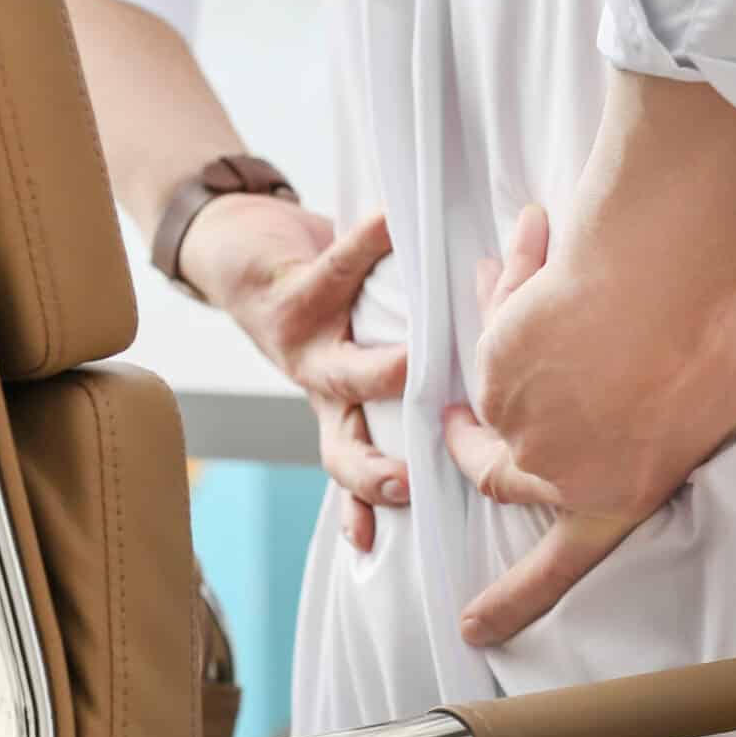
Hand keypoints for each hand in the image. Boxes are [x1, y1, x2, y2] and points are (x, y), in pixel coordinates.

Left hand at [179, 197, 409, 549]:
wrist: (232, 247)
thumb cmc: (314, 298)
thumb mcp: (348, 344)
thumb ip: (405, 368)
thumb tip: (503, 376)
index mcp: (338, 407)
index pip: (357, 469)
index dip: (371, 504)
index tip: (415, 516)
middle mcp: (319, 387)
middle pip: (341, 446)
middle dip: (373, 471)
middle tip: (410, 483)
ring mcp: (302, 345)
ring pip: (341, 372)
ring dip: (382, 371)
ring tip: (420, 363)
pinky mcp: (292, 291)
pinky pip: (339, 266)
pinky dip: (372, 240)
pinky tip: (398, 220)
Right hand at [442, 204, 735, 645]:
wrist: (656, 269)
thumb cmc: (719, 340)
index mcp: (613, 493)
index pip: (558, 567)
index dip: (513, 600)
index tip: (474, 627)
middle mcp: (554, 461)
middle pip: (499, 478)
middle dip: (476, 457)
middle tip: (466, 437)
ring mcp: (517, 407)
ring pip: (491, 396)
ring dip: (505, 358)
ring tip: (517, 309)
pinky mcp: (498, 348)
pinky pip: (494, 323)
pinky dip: (510, 293)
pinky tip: (531, 255)